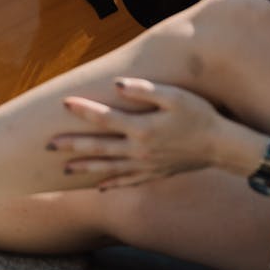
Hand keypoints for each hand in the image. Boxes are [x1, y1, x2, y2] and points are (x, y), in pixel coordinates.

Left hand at [48, 78, 220, 188]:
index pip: (105, 119)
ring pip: (108, 167)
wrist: (220, 146)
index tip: (65, 103)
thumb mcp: (176, 96)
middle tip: (48, 144)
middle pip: (99, 147)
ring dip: (85, 167)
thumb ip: (146, 90)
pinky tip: (99, 186)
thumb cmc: (199, 115)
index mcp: (142, 128)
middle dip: (72, 145)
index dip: (84, 110)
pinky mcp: (154, 174)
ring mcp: (145, 165)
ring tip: (64, 169)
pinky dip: (111, 182)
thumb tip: (117, 84)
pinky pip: (126, 181)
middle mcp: (139, 150)